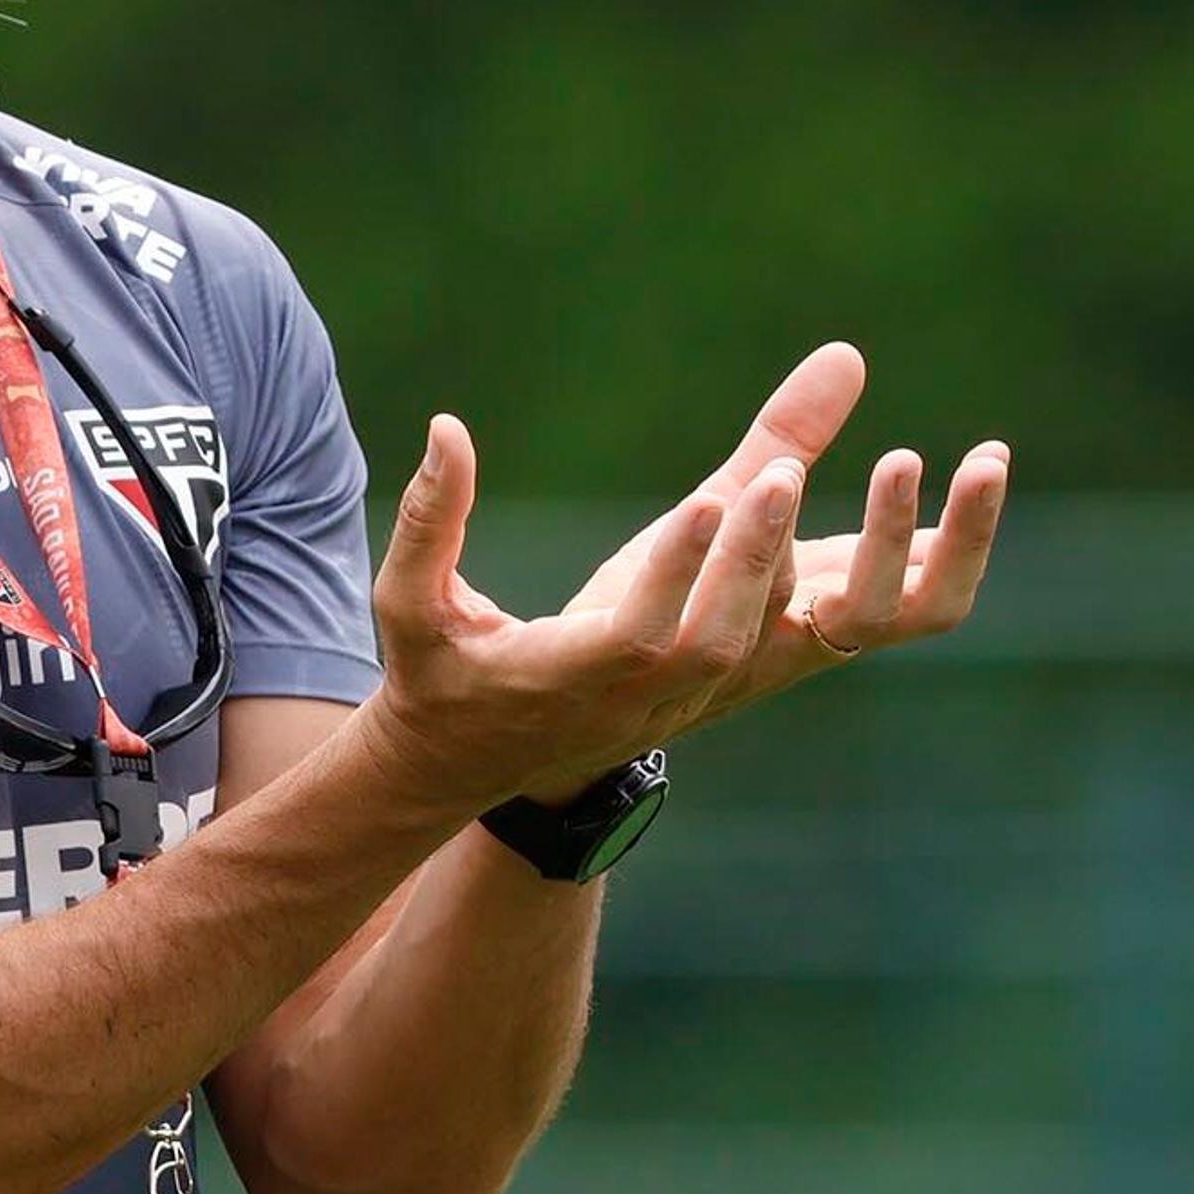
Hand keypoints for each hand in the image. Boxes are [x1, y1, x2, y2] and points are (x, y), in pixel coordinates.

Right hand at [360, 411, 808, 811]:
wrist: (464, 766)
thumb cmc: (431, 673)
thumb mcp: (408, 601)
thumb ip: (428, 519)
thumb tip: (447, 427)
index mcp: (557, 679)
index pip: (632, 635)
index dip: (673, 574)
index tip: (707, 497)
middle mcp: (625, 701)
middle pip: (711, 643)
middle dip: (749, 560)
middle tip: (781, 474)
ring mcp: (665, 707)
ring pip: (744, 645)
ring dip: (771, 563)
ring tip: (785, 472)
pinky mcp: (690, 697)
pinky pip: (752, 644)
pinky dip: (777, 580)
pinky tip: (785, 508)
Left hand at [560, 342, 1009, 732]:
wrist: (545, 717)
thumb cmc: (657, 609)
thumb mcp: (730, 510)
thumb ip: (789, 440)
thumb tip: (850, 353)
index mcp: (815, 616)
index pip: (922, 595)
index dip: (966, 535)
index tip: (989, 456)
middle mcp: (775, 648)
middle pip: (876, 617)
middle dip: (900, 540)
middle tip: (907, 457)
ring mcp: (702, 664)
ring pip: (751, 625)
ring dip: (775, 547)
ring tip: (781, 476)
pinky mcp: (621, 666)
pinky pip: (669, 629)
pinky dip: (691, 565)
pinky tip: (702, 505)